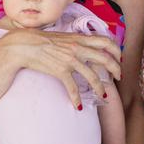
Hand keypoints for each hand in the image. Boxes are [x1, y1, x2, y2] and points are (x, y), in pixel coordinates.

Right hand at [1, 29, 120, 108]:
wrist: (24, 45)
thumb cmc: (41, 40)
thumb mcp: (63, 37)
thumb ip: (76, 41)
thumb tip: (86, 47)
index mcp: (79, 38)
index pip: (105, 41)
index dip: (116, 50)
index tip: (119, 58)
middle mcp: (77, 48)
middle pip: (105, 58)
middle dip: (116, 70)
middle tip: (118, 78)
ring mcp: (69, 60)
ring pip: (92, 76)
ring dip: (100, 88)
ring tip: (103, 95)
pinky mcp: (60, 71)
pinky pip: (73, 88)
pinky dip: (76, 99)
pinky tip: (78, 106)